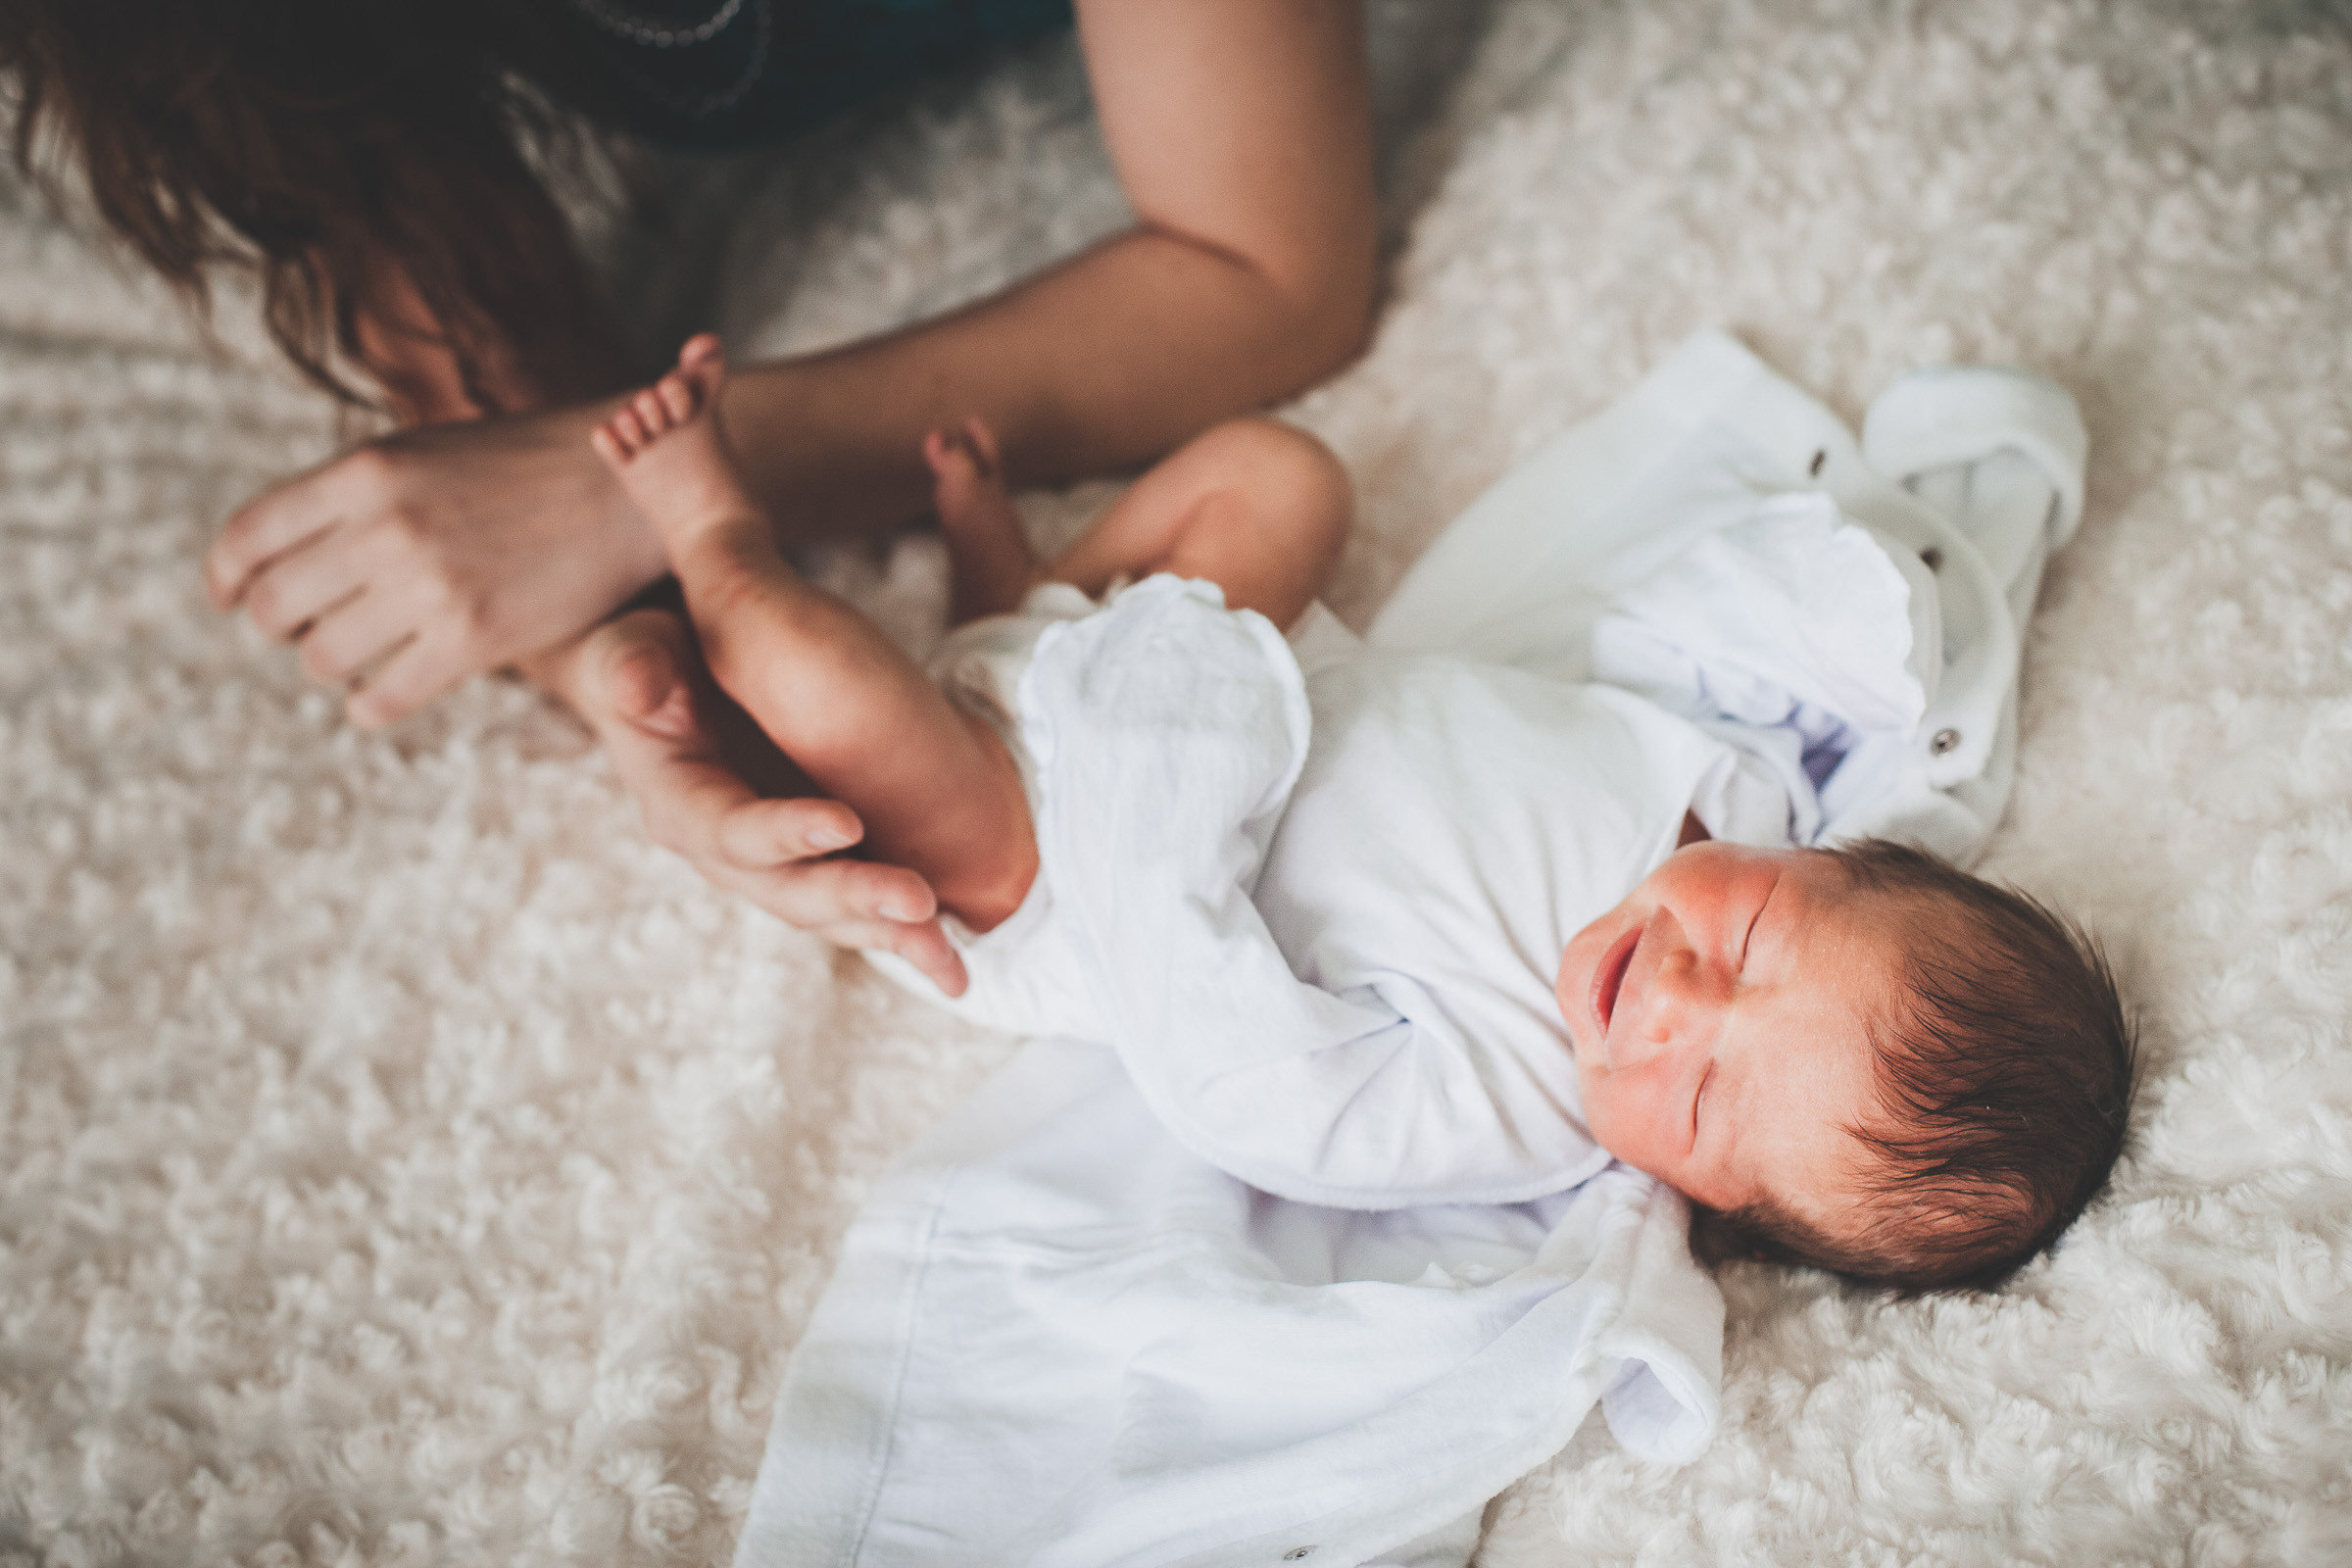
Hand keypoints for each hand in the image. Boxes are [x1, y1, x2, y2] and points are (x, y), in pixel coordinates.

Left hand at [207, 402, 671, 726]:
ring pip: (321, 658)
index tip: (228, 598)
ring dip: (327, 665)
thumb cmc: (526, 468)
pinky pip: (380, 699)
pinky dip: (366, 706)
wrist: (629, 487)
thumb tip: (280, 560)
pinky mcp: (476, 640)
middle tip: (306, 628)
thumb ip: (356, 496)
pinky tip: (381, 694)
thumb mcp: (425, 454)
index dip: (223, 577)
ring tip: (356, 655)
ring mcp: (431, 586)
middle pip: (271, 606)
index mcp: (367, 470)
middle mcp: (388, 527)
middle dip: (278, 626)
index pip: (246, 536)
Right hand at [534, 605, 972, 996]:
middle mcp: (727, 851)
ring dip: (889, 934)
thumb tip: (634, 684)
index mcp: (680, 801)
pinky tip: (955, 963)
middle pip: (790, 890)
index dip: (783, 832)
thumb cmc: (660, 656)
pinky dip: (905, 934)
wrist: (683, 681)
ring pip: (832, 913)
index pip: (729, 828)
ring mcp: (776, 866)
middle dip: (853, 898)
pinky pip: (860, 909)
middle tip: (919, 902)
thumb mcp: (634, 650)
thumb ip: (632, 665)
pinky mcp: (817, 865)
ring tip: (946, 954)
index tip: (847, 823)